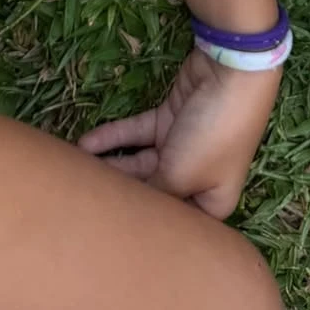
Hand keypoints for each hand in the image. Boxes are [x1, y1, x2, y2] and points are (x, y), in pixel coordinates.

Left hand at [76, 48, 281, 219]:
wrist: (229, 74)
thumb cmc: (212, 138)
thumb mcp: (180, 176)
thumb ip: (149, 194)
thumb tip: (123, 209)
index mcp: (212, 201)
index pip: (177, 227)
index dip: (149, 232)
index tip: (114, 235)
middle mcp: (197, 178)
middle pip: (153, 193)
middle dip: (123, 195)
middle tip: (88, 200)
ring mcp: (181, 146)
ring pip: (140, 161)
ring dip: (111, 163)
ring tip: (79, 171)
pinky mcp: (168, 119)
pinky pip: (137, 134)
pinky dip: (114, 137)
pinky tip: (86, 145)